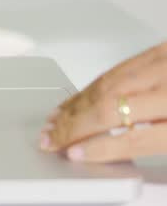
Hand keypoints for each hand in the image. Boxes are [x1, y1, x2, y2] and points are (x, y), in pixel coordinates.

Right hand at [40, 42, 166, 162]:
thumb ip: (155, 142)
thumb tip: (102, 149)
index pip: (136, 138)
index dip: (100, 149)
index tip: (74, 154)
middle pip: (110, 108)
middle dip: (74, 127)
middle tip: (50, 140)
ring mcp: (163, 63)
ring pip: (106, 86)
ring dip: (74, 107)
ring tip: (53, 123)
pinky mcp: (158, 51)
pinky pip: (114, 70)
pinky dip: (89, 87)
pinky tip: (75, 99)